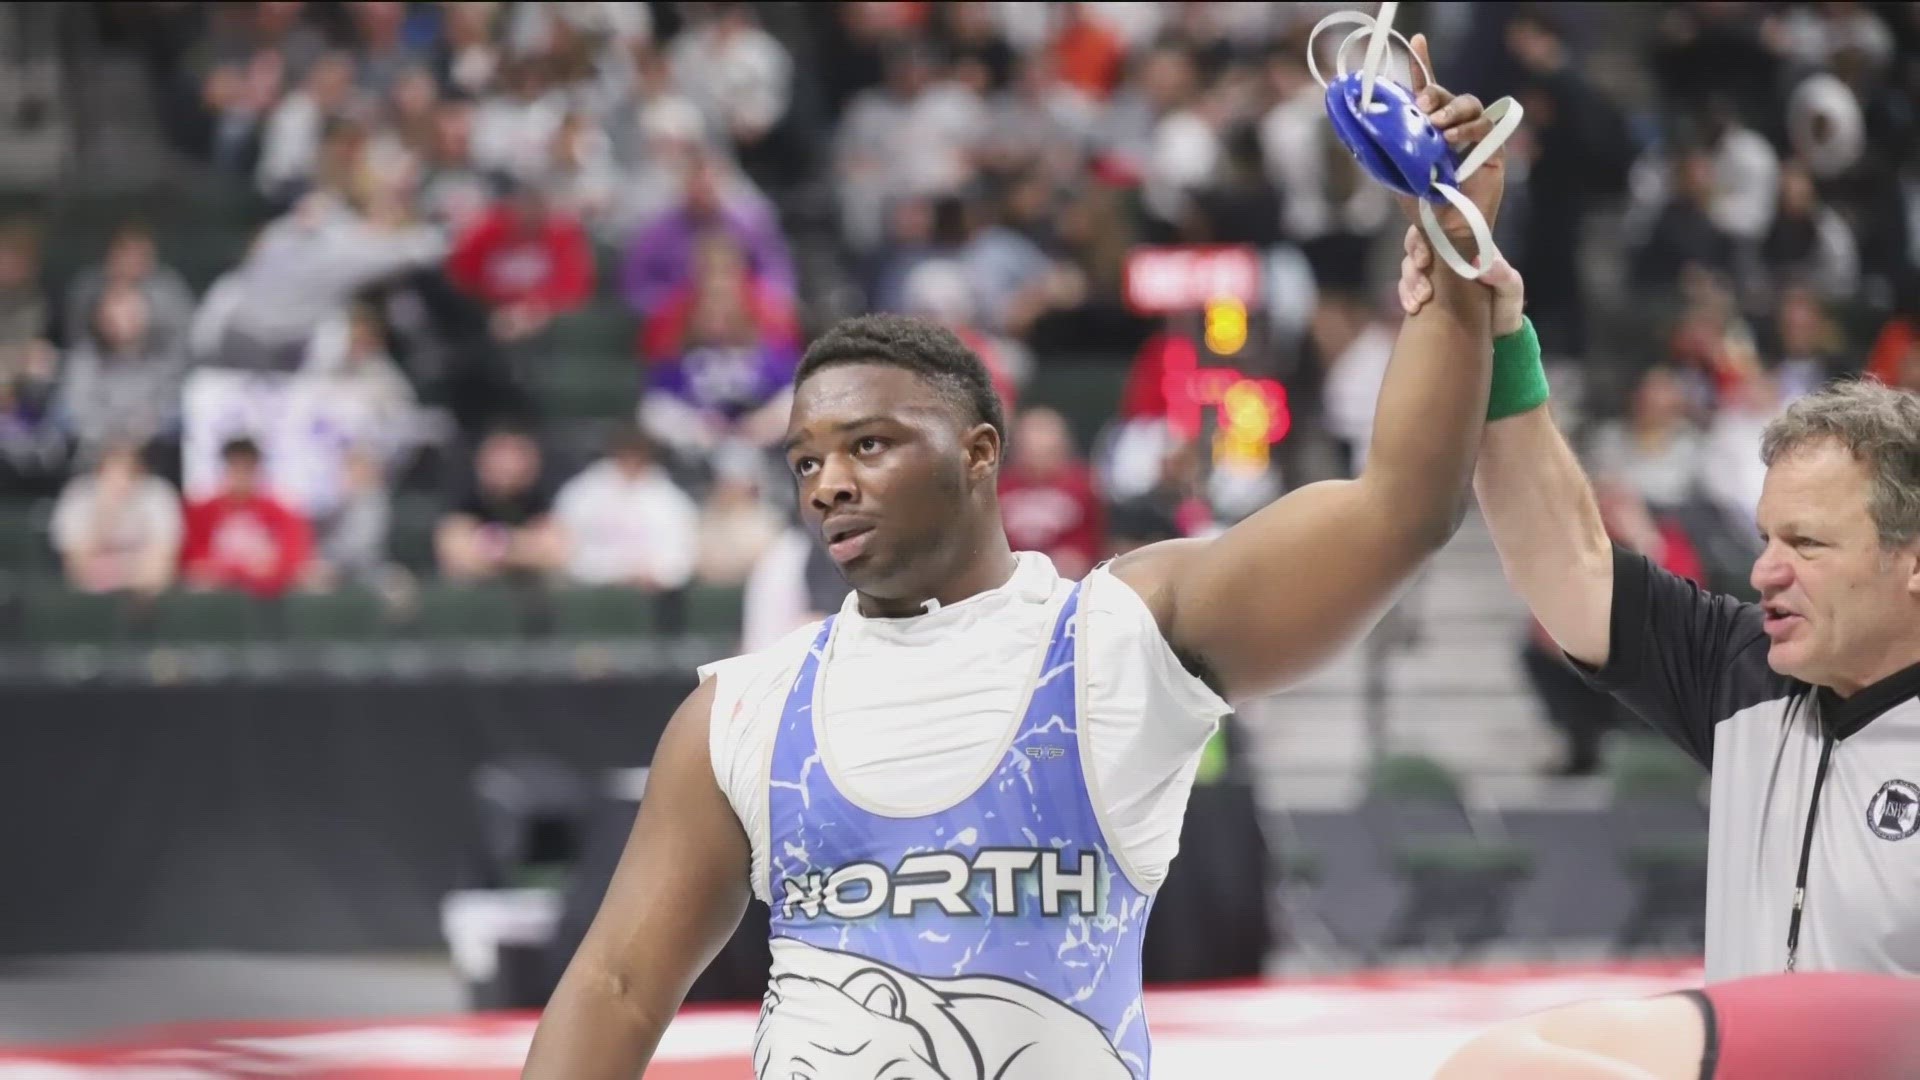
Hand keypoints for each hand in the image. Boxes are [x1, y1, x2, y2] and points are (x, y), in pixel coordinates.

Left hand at [1396, 34, 1505, 245]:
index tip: (1417, 40)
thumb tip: (1360, 124)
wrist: (1442, 230)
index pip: (1427, 88)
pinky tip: (1453, 140)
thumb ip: (1386, 145)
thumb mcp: (1395, 170)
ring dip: (1451, 112)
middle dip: (1433, 94)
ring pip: (1468, 103)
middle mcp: (1451, 126)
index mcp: (1428, 126)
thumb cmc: (1421, 202)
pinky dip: (1468, 129)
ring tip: (1437, 129)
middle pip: (1446, 93)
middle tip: (1420, 106)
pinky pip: (1485, 124)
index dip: (1424, 63)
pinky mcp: (1492, 148)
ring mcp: (1473, 135)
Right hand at [1398, 225, 1525, 334]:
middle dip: (1413, 260)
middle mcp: (1445, 255)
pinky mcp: (1423, 294)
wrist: (1498, 337)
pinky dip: (1405, 296)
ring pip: (1408, 266)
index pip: (1439, 228)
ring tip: (1420, 300)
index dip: (1425, 236)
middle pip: (1416, 244)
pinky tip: (1412, 308)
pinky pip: (1405, 289)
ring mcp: (1432, 274)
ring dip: (1409, 281)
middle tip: (1422, 278)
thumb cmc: (1506, 306)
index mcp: (1465, 245)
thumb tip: (1481, 262)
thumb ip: (1503, 274)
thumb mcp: (1512, 289)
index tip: (1425, 257)